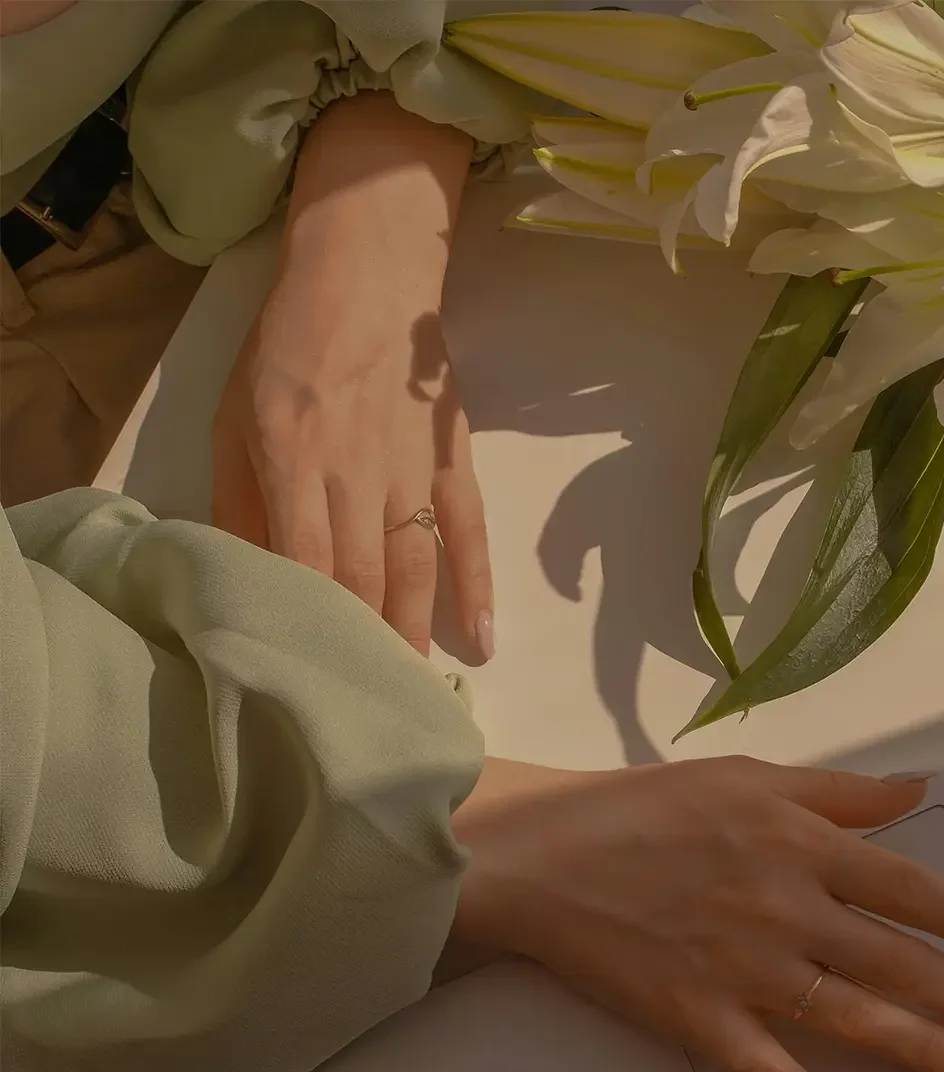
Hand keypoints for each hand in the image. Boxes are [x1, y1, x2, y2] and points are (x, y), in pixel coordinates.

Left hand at [212, 92, 492, 658]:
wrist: (366, 270)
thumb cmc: (287, 344)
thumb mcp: (236, 415)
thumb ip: (239, 499)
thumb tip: (244, 576)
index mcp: (291, 455)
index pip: (303, 558)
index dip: (310, 621)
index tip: (309, 675)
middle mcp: (353, 468)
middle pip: (361, 575)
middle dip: (362, 644)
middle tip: (362, 705)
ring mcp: (411, 466)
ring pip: (414, 565)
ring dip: (413, 631)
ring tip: (411, 688)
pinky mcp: (452, 459)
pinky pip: (468, 530)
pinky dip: (478, 585)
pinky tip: (484, 639)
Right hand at [442, 757, 943, 1071]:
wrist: (544, 855)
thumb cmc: (646, 806)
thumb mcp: (751, 776)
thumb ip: (844, 790)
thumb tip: (925, 785)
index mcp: (803, 846)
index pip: (912, 891)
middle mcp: (789, 912)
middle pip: (898, 962)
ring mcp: (747, 973)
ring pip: (855, 1021)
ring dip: (926, 1052)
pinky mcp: (701, 1023)